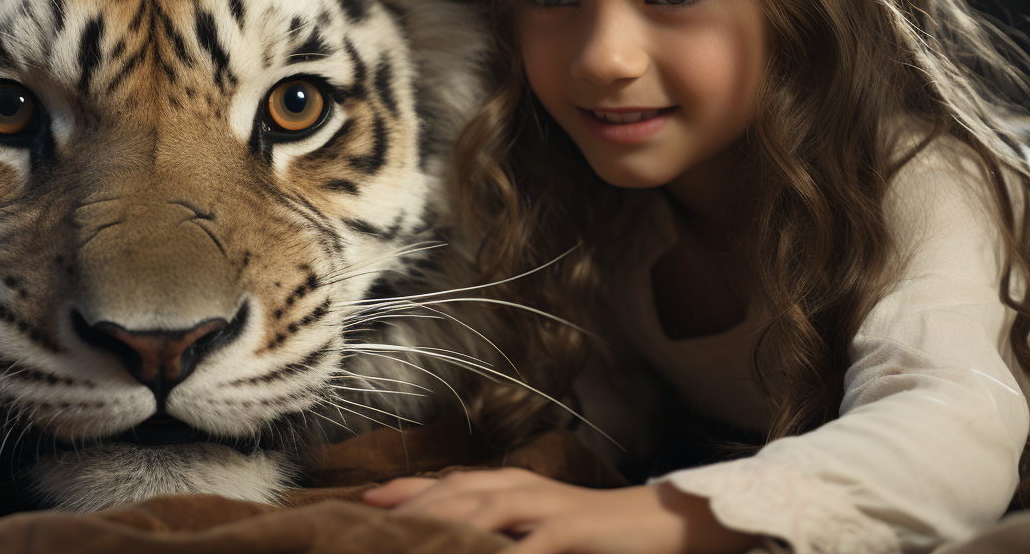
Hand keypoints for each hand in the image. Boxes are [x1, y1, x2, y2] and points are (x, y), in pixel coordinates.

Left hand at [362, 468, 758, 553]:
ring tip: (406, 536)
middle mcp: (523, 488)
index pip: (450, 484)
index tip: (367, 500)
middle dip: (411, 505)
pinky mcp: (571, 530)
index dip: (407, 489)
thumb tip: (466, 541)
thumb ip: (504, 531)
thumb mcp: (541, 528)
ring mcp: (547, 508)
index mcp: (513, 485)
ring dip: (443, 523)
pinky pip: (532, 545)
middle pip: (455, 493)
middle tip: (368, 516)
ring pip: (482, 510)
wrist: (662, 523)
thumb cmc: (596, 532)